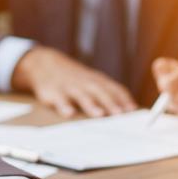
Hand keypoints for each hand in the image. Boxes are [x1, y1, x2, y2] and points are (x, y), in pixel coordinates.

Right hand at [12, 46, 135, 117]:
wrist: (45, 63)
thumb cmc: (76, 78)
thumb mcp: (93, 81)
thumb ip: (110, 93)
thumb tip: (131, 109)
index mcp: (97, 81)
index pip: (114, 88)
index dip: (123, 99)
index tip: (133, 111)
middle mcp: (85, 83)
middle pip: (100, 92)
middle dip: (110, 103)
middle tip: (119, 114)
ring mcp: (69, 87)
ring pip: (81, 95)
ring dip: (90, 104)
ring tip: (99, 114)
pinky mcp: (53, 92)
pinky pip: (59, 99)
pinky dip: (63, 106)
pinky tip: (68, 114)